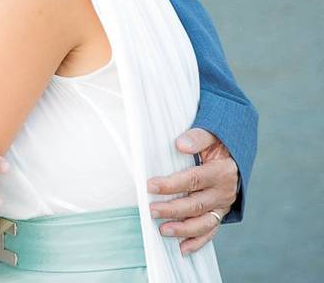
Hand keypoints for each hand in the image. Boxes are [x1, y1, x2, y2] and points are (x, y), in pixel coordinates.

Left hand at [147, 128, 238, 254]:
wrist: (234, 156)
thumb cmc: (218, 144)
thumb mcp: (212, 135)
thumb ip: (197, 137)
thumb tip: (181, 144)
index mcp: (222, 172)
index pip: (194, 180)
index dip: (171, 184)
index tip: (150, 186)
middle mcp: (224, 192)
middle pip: (197, 204)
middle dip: (173, 209)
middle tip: (151, 210)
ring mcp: (222, 205)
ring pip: (204, 223)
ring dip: (183, 229)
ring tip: (163, 231)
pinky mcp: (219, 214)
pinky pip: (210, 231)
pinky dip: (197, 242)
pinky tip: (182, 249)